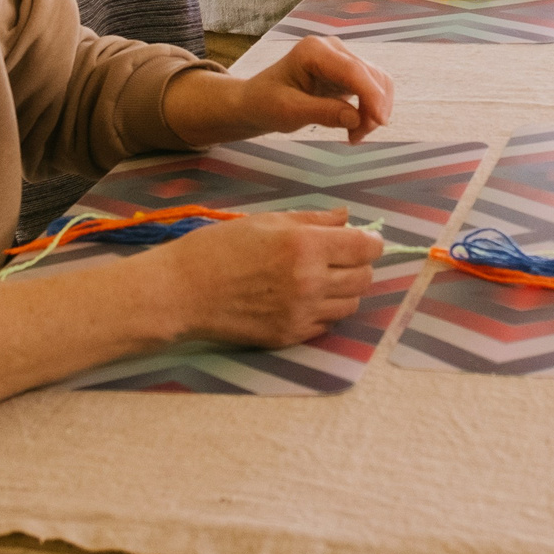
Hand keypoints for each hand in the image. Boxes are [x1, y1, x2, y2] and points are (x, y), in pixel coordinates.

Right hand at [135, 207, 380, 347]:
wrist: (183, 292)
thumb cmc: (219, 248)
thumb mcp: (266, 221)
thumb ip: (312, 219)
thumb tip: (346, 217)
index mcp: (305, 246)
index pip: (365, 248)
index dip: (370, 242)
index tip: (363, 240)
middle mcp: (310, 282)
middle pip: (364, 278)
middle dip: (360, 265)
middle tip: (341, 257)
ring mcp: (301, 313)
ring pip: (350, 304)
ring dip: (345, 289)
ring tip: (323, 278)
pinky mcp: (290, 336)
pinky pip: (327, 324)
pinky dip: (325, 310)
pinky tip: (305, 298)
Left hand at [161, 40, 394, 145]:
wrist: (256, 101)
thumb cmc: (265, 103)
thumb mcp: (289, 111)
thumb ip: (323, 112)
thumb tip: (357, 118)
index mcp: (314, 51)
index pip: (353, 71)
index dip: (372, 96)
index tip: (380, 122)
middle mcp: (332, 48)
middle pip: (370, 76)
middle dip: (372, 109)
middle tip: (356, 138)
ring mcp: (342, 58)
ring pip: (376, 82)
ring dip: (373, 111)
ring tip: (354, 136)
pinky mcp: (347, 72)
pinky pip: (371, 88)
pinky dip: (370, 109)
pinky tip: (355, 127)